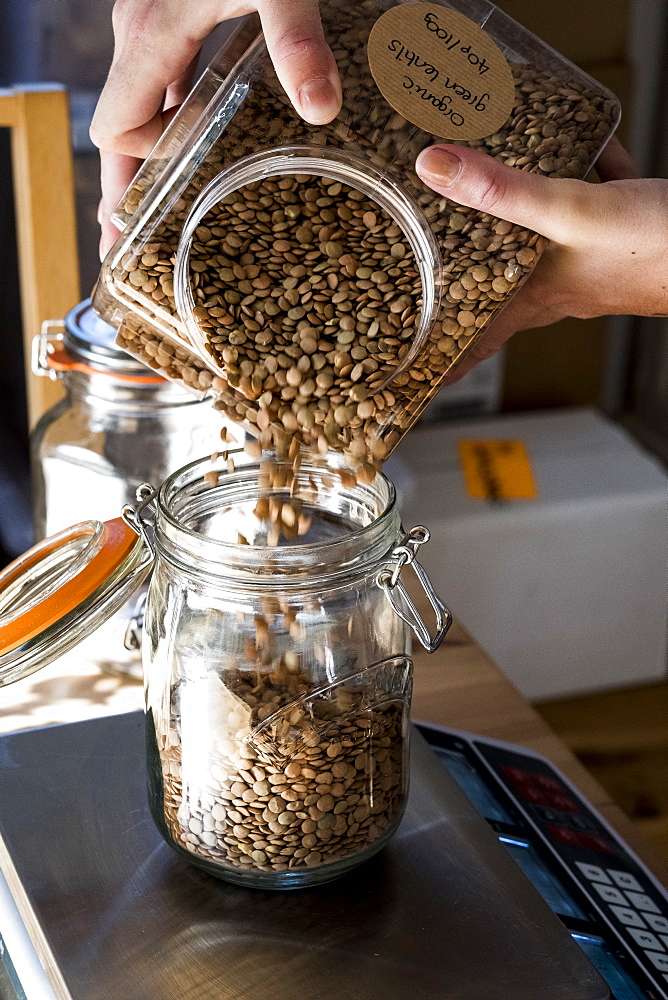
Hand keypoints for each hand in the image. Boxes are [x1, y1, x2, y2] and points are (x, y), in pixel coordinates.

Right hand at [90, 0, 340, 257]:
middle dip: (123, 192)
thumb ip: (295, 42)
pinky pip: (159, 83)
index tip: (181, 197)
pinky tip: (192, 143)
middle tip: (123, 252)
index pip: (121, 128)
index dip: (145, 168)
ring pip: (136, 109)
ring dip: (144, 160)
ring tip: (155, 213)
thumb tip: (321, 111)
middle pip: (118, 131)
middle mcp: (140, 34)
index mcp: (151, 36)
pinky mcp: (173, 14)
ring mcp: (153, 24)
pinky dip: (165, 122)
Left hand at [415, 138, 667, 380]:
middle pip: (498, 296)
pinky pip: (586, 207)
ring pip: (538, 249)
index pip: (477, 343)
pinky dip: (579, 179)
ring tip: (479, 212)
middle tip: (426, 286)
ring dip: (513, 230)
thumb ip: (505, 191)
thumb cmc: (662, 248)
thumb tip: (436, 168)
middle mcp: (560, 286)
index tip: (413, 378)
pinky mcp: (618, 234)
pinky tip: (580, 148)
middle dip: (465, 291)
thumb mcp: (573, 213)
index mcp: (538, 296)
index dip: (445, 363)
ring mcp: (590, 262)